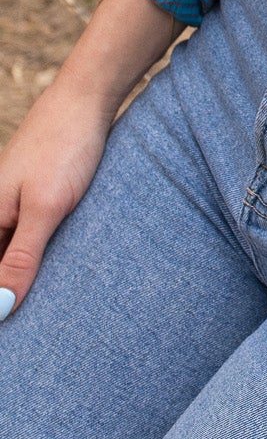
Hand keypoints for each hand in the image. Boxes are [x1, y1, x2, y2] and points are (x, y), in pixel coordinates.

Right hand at [0, 78, 114, 316]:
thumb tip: (1, 308)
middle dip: (10, 295)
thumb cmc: (65, 148)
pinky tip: (54, 277)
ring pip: (12, 256)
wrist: (87, 99)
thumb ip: (22, 256)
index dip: (1, 302)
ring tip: (40, 320)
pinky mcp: (37, 200)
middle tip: (29, 339)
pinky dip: (36, 261)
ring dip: (22, 281)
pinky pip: (28, 242)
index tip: (15, 333)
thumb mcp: (46, 208)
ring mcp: (14, 207)